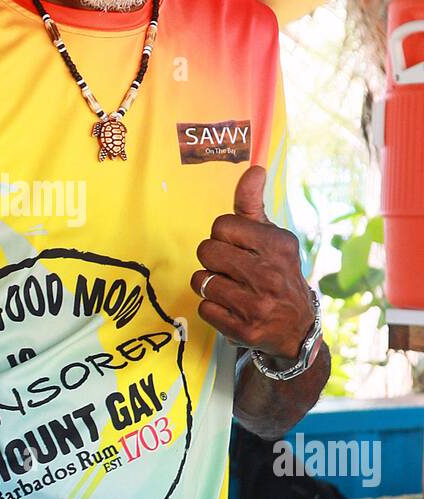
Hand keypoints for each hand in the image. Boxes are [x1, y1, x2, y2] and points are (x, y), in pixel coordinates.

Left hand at [190, 164, 314, 359]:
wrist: (297, 328)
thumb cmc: (277, 273)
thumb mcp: (271, 236)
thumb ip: (253, 204)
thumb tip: (255, 168)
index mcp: (278, 245)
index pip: (222, 225)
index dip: (223, 236)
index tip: (237, 246)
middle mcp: (270, 275)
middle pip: (206, 251)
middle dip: (213, 258)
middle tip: (231, 268)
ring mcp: (257, 305)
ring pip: (201, 280)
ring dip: (209, 283)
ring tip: (231, 288)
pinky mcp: (243, 330)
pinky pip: (203, 308)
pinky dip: (212, 308)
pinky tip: (232, 309)